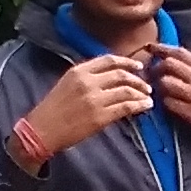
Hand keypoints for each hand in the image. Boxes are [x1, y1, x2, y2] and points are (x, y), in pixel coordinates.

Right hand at [28, 53, 153, 161]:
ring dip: (141, 93)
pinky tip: (145, 107)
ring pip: (127, 91)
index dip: (127, 62)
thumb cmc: (53, 108)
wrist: (42, 130)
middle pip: (121, 74)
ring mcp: (95, 99)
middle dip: (138, 79)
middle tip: (146, 85)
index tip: (138, 66)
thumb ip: (87, 76)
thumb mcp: (67, 83)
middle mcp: (88, 82)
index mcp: (79, 71)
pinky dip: (139, 106)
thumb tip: (111, 76)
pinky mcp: (100, 117)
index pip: (109, 60)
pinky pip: (126, 107)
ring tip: (148, 97)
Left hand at [151, 44, 190, 154]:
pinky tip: (169, 105)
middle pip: (168, 65)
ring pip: (165, 83)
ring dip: (159, 87)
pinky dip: (165, 103)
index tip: (151, 48)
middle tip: (153, 74)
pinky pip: (169, 103)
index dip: (162, 48)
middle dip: (157, 68)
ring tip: (161, 91)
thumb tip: (180, 61)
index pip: (179, 52)